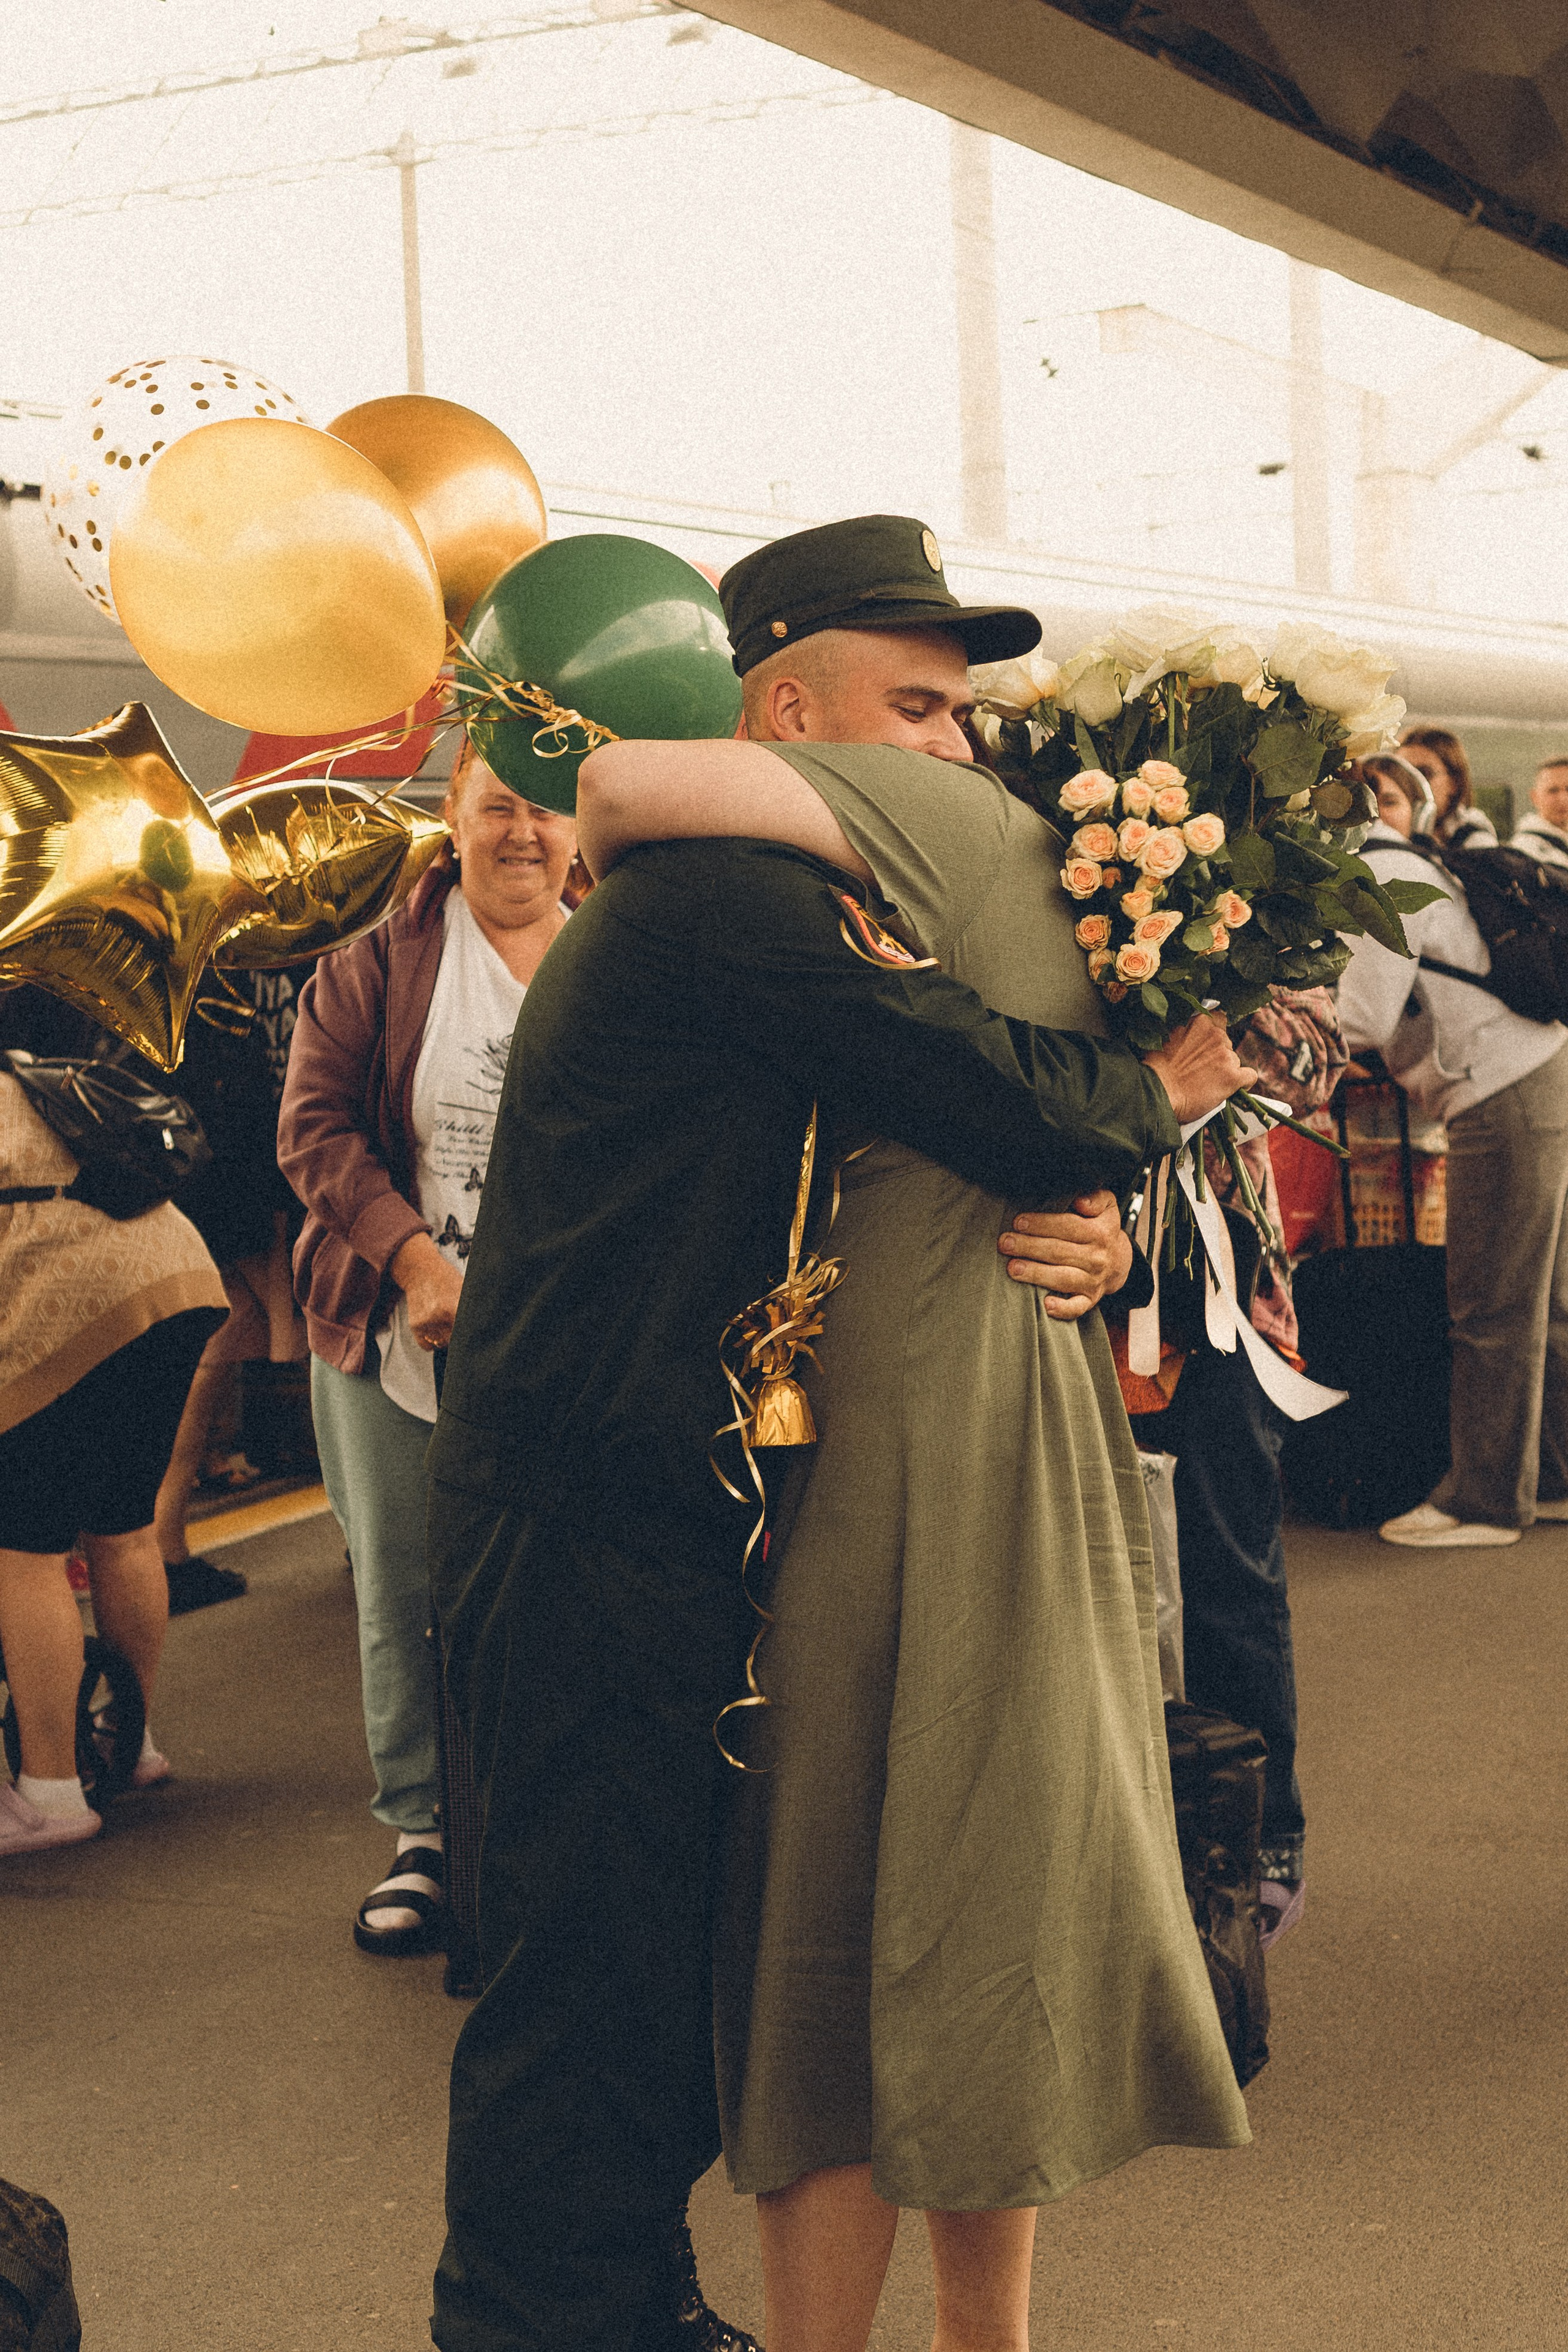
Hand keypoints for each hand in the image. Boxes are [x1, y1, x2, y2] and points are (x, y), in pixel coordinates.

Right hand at [390, 1232, 464, 1349]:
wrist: (420, 1271)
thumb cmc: (446, 1278)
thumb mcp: (464, 1289)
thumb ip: (472, 1308)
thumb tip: (486, 1326)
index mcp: (455, 1306)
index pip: (467, 1333)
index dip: (472, 1336)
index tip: (474, 1336)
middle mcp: (440, 1316)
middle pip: (455, 1342)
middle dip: (459, 1338)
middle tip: (459, 1328)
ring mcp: (427, 1322)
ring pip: (441, 1344)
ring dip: (445, 1339)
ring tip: (446, 1325)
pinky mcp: (415, 1326)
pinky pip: (427, 1346)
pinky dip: (431, 1342)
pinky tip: (435, 1329)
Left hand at [998, 1190, 1133, 1320]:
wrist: (1120, 1261)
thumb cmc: (1101, 1228)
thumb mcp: (1106, 1205)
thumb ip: (1094, 1197)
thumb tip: (1079, 1201)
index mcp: (1100, 1232)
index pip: (1069, 1226)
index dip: (1043, 1224)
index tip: (1018, 1221)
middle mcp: (1098, 1258)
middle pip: (1060, 1251)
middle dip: (1030, 1247)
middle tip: (1005, 1243)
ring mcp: (1094, 1281)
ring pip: (1063, 1278)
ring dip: (1037, 1274)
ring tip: (1012, 1268)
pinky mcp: (1090, 1299)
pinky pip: (1077, 1307)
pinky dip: (1063, 1309)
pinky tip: (1045, 1305)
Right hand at [1142, 1013, 1257, 1125]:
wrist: (1155, 1093)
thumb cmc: (1154, 1070)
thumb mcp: (1165, 1038)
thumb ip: (1183, 1031)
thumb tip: (1190, 1036)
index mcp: (1200, 1022)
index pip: (1218, 1018)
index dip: (1213, 1033)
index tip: (1206, 1044)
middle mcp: (1216, 1035)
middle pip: (1226, 1042)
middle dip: (1217, 1054)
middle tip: (1200, 1069)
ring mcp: (1226, 1056)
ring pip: (1234, 1060)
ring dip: (1225, 1069)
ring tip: (1206, 1083)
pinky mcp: (1233, 1077)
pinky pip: (1249, 1077)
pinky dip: (1243, 1083)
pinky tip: (1230, 1089)